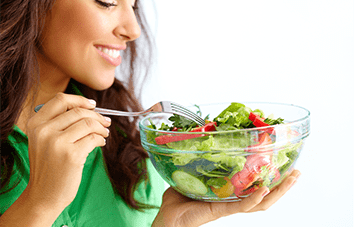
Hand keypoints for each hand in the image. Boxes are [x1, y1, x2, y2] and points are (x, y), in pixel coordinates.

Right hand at [24, 93, 110, 210]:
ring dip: (102, 127)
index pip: (60, 100)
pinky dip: (101, 139)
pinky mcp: (71, 155)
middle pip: (79, 111)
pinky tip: (101, 143)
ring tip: (105, 133)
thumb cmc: (49, 166)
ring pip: (89, 123)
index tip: (93, 105)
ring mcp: (57, 143)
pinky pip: (93, 138)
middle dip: (97, 116)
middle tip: (106, 122)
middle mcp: (44, 131)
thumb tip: (90, 108)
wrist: (44, 195)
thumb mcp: (44, 140)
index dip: (80, 100)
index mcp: (35, 124)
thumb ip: (59, 123)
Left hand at [152, 170, 300, 226]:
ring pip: (261, 202)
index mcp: (230, 191)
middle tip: (297, 171)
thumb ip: (199, 158)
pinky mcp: (222, 210)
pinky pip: (243, 206)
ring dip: (279, 191)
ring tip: (292, 179)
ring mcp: (230, 205)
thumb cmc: (180, 198)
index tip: (283, 163)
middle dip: (284, 184)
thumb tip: (201, 138)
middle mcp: (234, 199)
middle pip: (266, 194)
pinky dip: (255, 199)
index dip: (271, 176)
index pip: (255, 184)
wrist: (169, 216)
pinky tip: (265, 189)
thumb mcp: (192, 172)